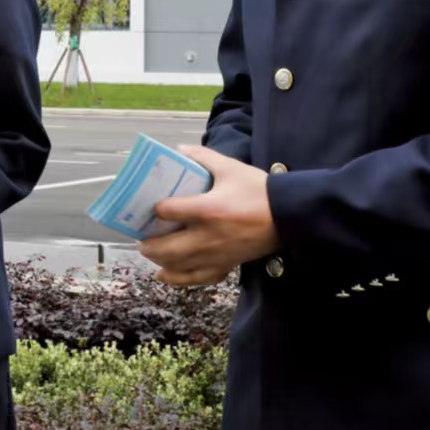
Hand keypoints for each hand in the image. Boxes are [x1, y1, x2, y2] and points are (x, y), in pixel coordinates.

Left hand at [136, 143, 279, 286]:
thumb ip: (203, 157)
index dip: (156, 208)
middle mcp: (209, 236)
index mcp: (209, 209)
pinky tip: (164, 275)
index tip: (152, 205)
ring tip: (149, 252)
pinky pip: (197, 278)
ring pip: (178, 265)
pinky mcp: (226, 265)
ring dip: (158, 260)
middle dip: (148, 243)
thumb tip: (178, 150)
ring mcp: (217, 255)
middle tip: (140, 237)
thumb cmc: (259, 191)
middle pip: (167, 247)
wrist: (289, 216)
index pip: (169, 211)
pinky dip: (178, 279)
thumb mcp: (230, 168)